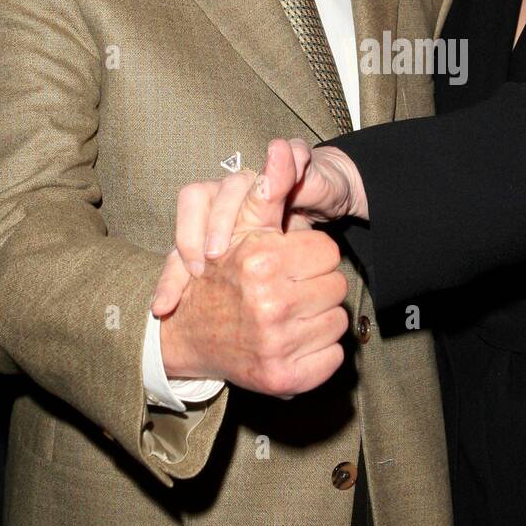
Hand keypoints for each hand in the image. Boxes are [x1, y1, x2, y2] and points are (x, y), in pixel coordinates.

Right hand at [154, 140, 348, 396]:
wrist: (188, 340)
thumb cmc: (222, 277)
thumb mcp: (243, 230)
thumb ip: (269, 187)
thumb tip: (284, 147)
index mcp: (261, 264)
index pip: (327, 254)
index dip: (310, 258)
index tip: (292, 264)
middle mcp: (269, 304)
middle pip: (336, 286)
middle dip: (316, 287)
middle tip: (291, 292)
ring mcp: (278, 345)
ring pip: (338, 322)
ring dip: (319, 320)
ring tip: (291, 319)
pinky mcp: (286, 379)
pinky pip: (333, 358)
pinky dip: (319, 355)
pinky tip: (295, 346)